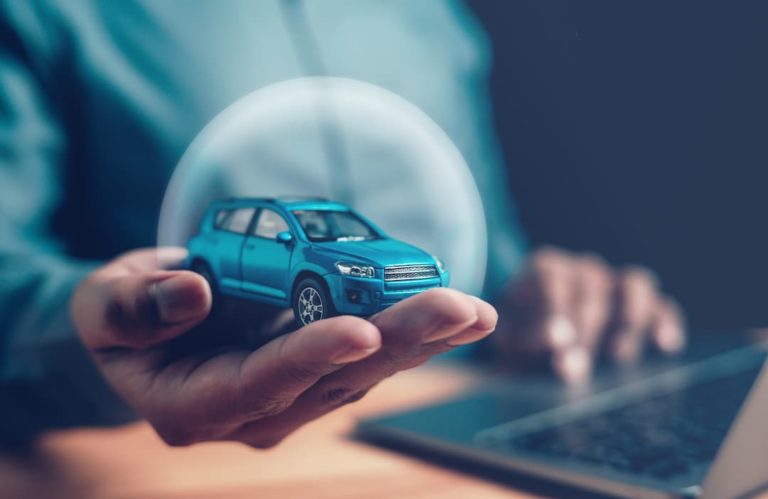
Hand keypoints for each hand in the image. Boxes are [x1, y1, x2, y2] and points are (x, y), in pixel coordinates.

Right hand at [71, 248, 496, 446]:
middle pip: (333, 382)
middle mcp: (254, 412)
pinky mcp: (315, 368)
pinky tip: (453, 311)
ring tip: (474, 310)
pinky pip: (367, 353)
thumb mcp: (103, 305)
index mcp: (195, 405)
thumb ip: (135, 306)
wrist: (149, 328)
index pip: (257, 385)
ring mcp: (291, 394)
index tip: (359, 331)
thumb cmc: (121, 318)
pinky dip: (409, 330)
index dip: (308, 358)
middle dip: (398, 343)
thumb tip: (195, 291)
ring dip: (421, 339)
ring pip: (363, 372)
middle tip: (458, 311)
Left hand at [494, 246, 684, 383]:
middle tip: (577, 368)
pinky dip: (666, 324)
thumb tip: (557, 341)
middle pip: (591, 287)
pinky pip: (662, 307)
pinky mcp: (645, 306)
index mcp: (544, 268)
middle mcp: (583, 269)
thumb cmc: (523, 339)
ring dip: (629, 320)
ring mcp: (617, 283)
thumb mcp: (512, 339)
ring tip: (619, 357)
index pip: (551, 277)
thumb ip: (529, 337)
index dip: (556, 308)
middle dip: (585, 330)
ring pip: (634, 286)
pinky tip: (665, 346)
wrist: (539, 347)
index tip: (559, 341)